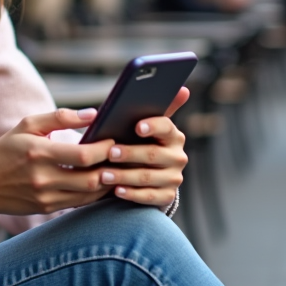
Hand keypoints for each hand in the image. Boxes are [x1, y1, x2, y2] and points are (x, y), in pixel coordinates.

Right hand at [0, 109, 114, 219]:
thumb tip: (94, 113)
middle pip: (92, 178)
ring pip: (90, 194)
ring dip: (108, 182)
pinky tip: (104, 182)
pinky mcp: (47, 209)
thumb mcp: (27, 125)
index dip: (105, 148)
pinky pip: (80, 202)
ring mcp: (46, 197)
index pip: (84, 155)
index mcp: (39, 153)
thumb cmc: (7, 149)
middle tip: (122, 156)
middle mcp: (43, 178)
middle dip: (113, 167)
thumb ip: (60, 117)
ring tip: (118, 168)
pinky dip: (95, 193)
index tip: (114, 139)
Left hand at [100, 87, 189, 207]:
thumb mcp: (140, 126)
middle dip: (130, 154)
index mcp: (172, 135)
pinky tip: (116, 190)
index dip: (152, 126)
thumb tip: (182, 88)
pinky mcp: (167, 196)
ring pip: (148, 177)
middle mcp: (178, 156)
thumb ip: (150, 108)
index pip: (166, 127)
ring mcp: (174, 178)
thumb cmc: (136, 142)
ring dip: (124, 175)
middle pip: (153, 154)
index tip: (137, 126)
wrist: (143, 173)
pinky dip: (131, 194)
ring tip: (103, 174)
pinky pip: (149, 197)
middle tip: (109, 152)